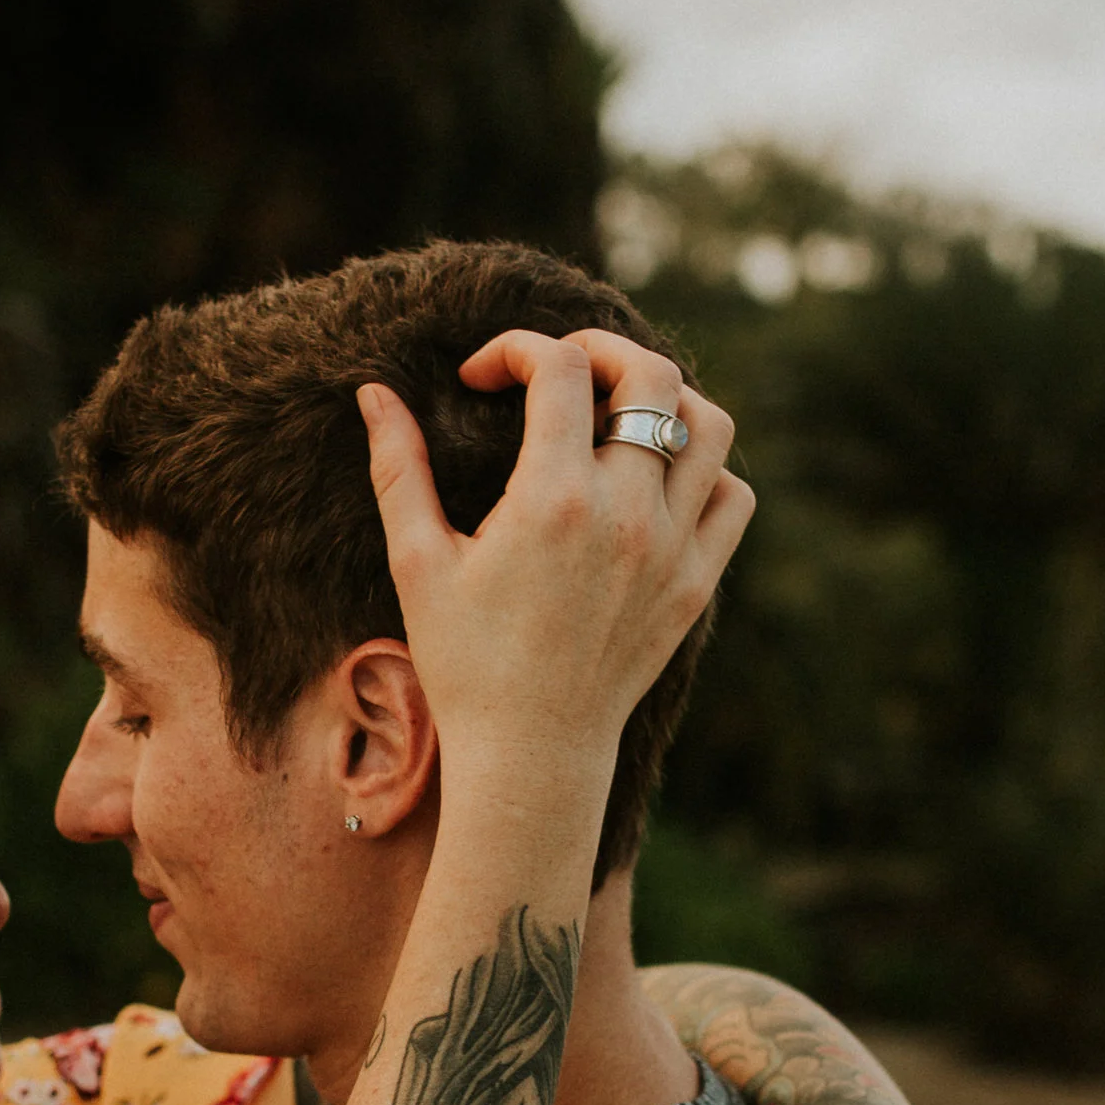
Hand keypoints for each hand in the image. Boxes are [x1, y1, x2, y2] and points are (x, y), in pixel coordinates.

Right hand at [358, 330, 751, 788]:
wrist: (530, 755)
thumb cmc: (463, 663)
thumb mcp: (418, 563)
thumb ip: (398, 468)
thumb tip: (372, 391)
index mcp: (553, 499)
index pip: (558, 369)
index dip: (515, 350)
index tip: (481, 378)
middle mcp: (627, 513)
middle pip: (649, 374)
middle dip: (599, 349)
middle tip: (559, 369)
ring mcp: (673, 547)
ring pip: (708, 424)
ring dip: (666, 398)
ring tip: (617, 413)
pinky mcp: (697, 582)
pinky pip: (732, 494)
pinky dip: (705, 468)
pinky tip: (656, 479)